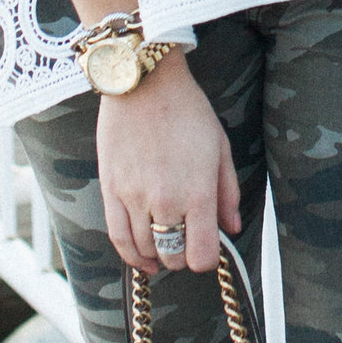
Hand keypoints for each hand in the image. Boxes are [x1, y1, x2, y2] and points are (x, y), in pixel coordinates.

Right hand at [97, 58, 242, 273]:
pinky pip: (117, 236)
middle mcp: (165, 200)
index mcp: (198, 192)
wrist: (144, 83)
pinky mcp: (111, 190)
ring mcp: (134, 197)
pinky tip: (142, 257)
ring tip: (165, 246)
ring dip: (158, 255)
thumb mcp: (220, 148)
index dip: (206, 259)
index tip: (207, 248)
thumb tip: (230, 228)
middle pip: (173, 256)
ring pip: (145, 250)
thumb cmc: (187, 110)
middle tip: (187, 243)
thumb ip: (227, 193)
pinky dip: (131, 254)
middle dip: (183, 257)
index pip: (201, 255)